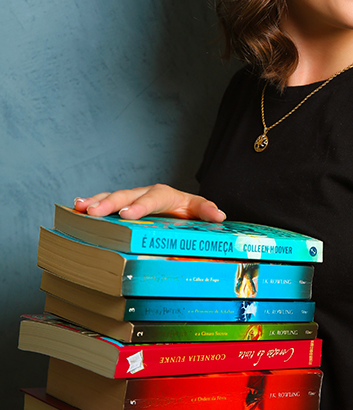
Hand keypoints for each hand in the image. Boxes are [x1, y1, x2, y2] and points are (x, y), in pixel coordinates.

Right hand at [73, 184, 225, 222]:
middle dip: (110, 203)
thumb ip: (206, 210)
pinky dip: (92, 205)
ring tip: (80, 207)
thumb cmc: (188, 210)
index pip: (153, 198)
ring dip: (96, 202)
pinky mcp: (122, 206)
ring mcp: (131, 199)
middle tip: (94, 212)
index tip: (128, 215)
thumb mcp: (199, 210)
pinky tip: (76, 208)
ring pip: (113, 198)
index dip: (140, 206)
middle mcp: (144, 194)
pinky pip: (106, 204)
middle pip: (127, 196)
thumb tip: (218, 216)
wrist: (181, 208)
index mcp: (165, 194)